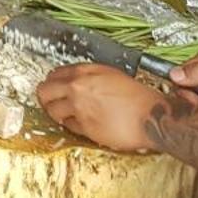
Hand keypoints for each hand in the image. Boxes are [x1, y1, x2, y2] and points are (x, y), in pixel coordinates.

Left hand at [36, 64, 164, 151]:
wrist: (152, 116)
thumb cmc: (139, 97)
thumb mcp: (111, 75)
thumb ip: (88, 76)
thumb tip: (75, 81)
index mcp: (84, 71)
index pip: (54, 74)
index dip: (53, 82)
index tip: (54, 88)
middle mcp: (77, 87)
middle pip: (44, 91)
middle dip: (46, 97)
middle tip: (50, 102)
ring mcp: (79, 107)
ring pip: (52, 110)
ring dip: (56, 113)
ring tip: (64, 115)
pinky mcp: (85, 127)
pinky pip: (68, 126)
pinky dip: (72, 126)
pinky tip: (80, 124)